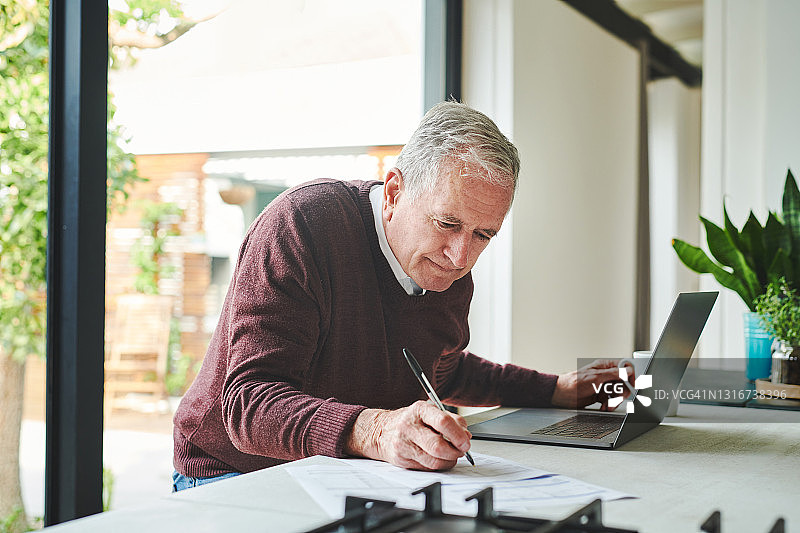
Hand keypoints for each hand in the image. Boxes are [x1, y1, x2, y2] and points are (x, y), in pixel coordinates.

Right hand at [345, 400, 471, 470]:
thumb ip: (451, 420)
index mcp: (419, 410)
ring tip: (451, 455)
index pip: (443, 422)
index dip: (458, 434)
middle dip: (455, 451)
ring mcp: (404, 444)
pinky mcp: (401, 459)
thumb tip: (466, 434)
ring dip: (449, 461)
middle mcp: (409, 426)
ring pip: (434, 461)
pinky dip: (438, 465)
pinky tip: (437, 458)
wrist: (380, 431)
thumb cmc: (410, 420)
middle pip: (438, 446)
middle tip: (462, 450)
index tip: (466, 441)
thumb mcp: (429, 412)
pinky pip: (427, 468)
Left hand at [550, 359, 632, 409]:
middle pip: (623, 382)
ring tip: (609, 405)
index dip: (630, 376)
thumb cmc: (574, 383)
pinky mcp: (599, 394)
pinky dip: (609, 404)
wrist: (562, 395)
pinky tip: (604, 407)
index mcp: (604, 366)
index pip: (624, 367)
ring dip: (615, 400)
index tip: (630, 385)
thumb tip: (628, 370)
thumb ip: (614, 374)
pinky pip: (610, 399)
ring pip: (617, 392)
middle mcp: (605, 374)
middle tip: (618, 398)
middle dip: (622, 392)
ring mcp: (602, 385)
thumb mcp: (596, 378)